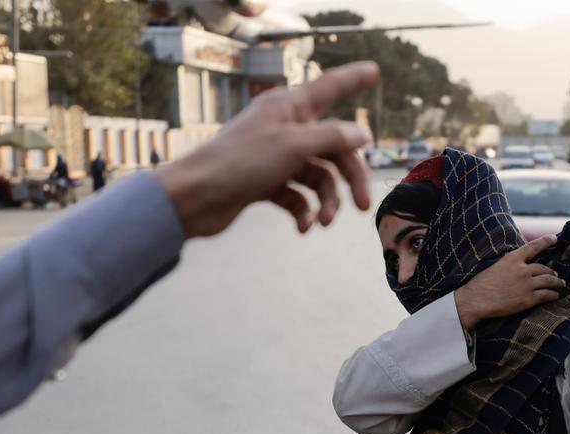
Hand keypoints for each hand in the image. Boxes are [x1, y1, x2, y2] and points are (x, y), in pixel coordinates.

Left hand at [155, 62, 379, 236]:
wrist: (195, 199)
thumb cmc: (239, 163)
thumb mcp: (293, 146)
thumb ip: (332, 138)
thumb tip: (361, 134)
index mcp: (288, 107)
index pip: (330, 88)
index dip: (353, 79)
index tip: (374, 70)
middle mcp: (284, 129)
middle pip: (333, 148)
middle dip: (349, 178)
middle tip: (362, 206)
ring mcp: (275, 157)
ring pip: (317, 177)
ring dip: (325, 201)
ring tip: (322, 223)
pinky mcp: (266, 183)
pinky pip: (297, 196)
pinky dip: (303, 212)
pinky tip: (302, 227)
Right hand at [454, 236, 566, 328]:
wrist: (476, 300)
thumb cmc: (480, 285)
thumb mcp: (494, 267)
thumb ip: (508, 265)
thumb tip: (516, 268)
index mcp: (512, 259)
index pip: (533, 247)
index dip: (545, 241)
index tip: (554, 238)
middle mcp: (523, 269)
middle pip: (543, 267)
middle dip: (551, 271)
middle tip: (556, 273)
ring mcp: (527, 284)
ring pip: (549, 280)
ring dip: (556, 282)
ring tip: (560, 284)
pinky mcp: (528, 299)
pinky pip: (546, 295)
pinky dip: (553, 294)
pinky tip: (556, 295)